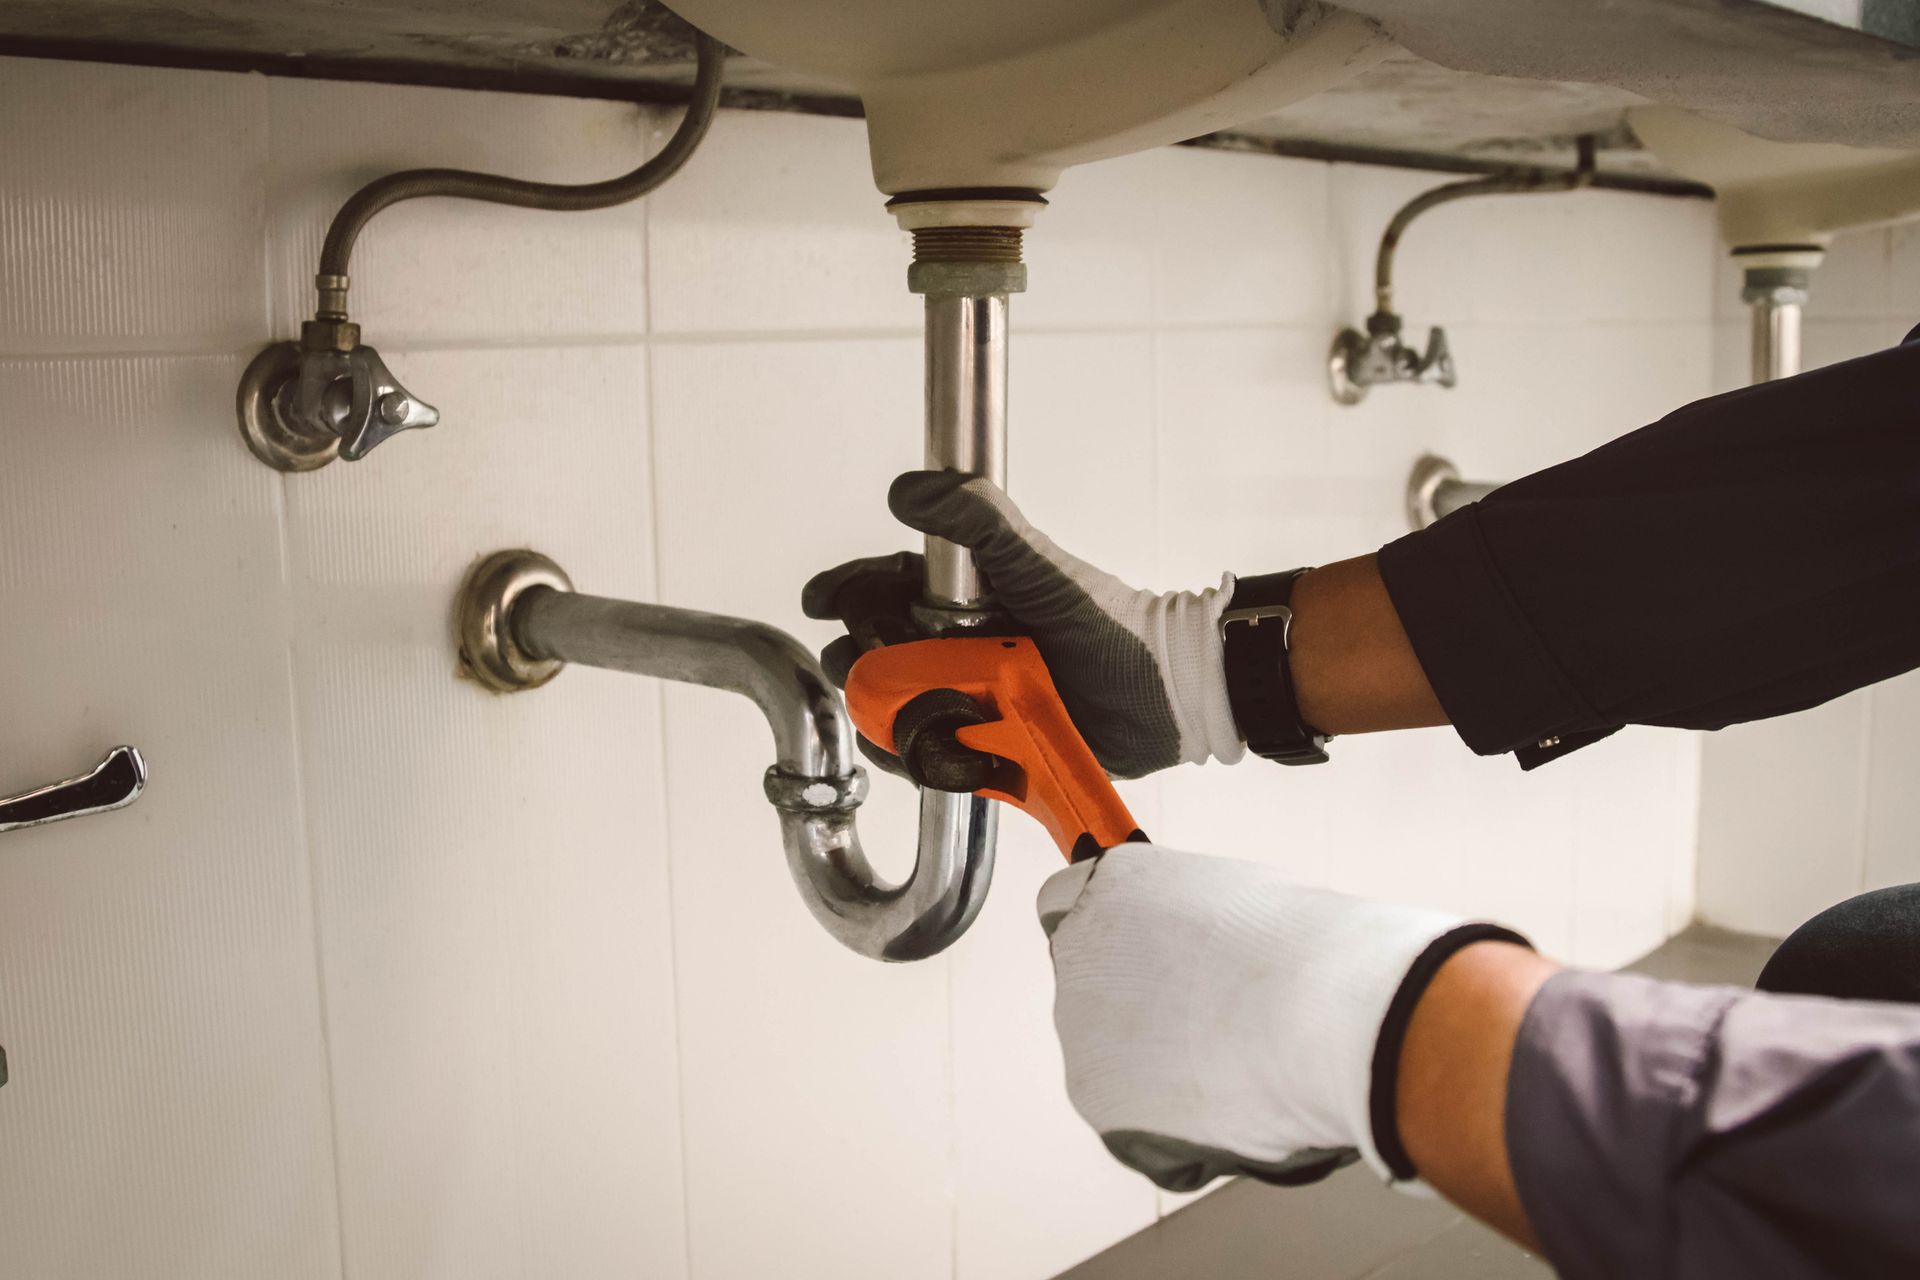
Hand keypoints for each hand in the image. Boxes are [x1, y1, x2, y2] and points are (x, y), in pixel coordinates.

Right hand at [803, 471, 1243, 778]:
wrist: (1158, 696)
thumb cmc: (1103, 622)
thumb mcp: (1033, 560)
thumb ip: (973, 517)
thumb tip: (906, 489)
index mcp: (958, 598)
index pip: (881, 589)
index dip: (847, 593)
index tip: (821, 602)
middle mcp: (952, 647)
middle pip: (872, 653)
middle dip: (861, 657)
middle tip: (873, 661)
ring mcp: (963, 699)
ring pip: (891, 710)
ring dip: (891, 712)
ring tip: (920, 710)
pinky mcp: (979, 749)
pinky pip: (927, 758)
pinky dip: (927, 758)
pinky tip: (951, 751)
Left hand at [1038, 845, 1527, 1191]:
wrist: (1322, 1018)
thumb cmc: (1307, 949)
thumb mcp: (1243, 898)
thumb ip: (1195, 920)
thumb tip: (1201, 946)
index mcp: (1110, 889)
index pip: (1066, 903)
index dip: (1113, 930)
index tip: (1145, 950)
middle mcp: (1078, 955)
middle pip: (1097, 989)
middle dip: (1146, 1008)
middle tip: (1222, 1024)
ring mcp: (1080, 1031)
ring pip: (1118, 1058)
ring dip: (1165, 1068)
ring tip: (1243, 1063)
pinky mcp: (1100, 1101)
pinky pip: (1138, 1118)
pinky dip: (1178, 1125)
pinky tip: (1232, 1104)